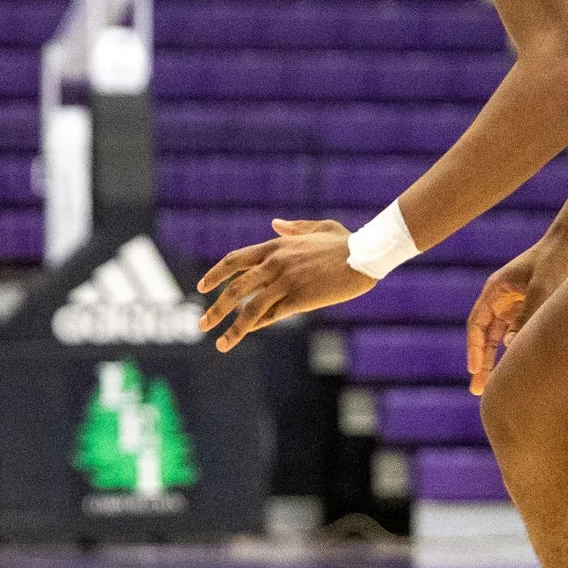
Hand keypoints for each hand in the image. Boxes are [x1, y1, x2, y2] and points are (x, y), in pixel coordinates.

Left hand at [197, 218, 371, 351]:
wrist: (365, 254)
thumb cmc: (345, 241)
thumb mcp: (317, 226)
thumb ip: (293, 228)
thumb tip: (275, 224)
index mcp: (276, 246)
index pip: (234, 260)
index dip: (215, 274)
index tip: (201, 287)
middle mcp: (275, 263)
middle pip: (235, 288)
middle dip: (215, 308)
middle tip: (201, 323)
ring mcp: (286, 282)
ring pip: (250, 308)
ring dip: (232, 328)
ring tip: (219, 343)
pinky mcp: (300, 299)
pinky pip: (272, 316)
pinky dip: (256, 326)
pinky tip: (245, 336)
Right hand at [466, 237, 567, 395]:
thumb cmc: (555, 261)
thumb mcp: (542, 288)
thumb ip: (527, 316)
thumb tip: (511, 347)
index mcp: (495, 290)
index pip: (476, 325)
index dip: (474, 349)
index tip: (475, 370)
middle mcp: (501, 299)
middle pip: (486, 336)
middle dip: (481, 362)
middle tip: (478, 390)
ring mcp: (515, 304)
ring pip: (501, 337)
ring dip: (498, 359)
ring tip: (496, 385)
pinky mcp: (531, 307)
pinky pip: (518, 332)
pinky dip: (516, 350)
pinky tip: (519, 367)